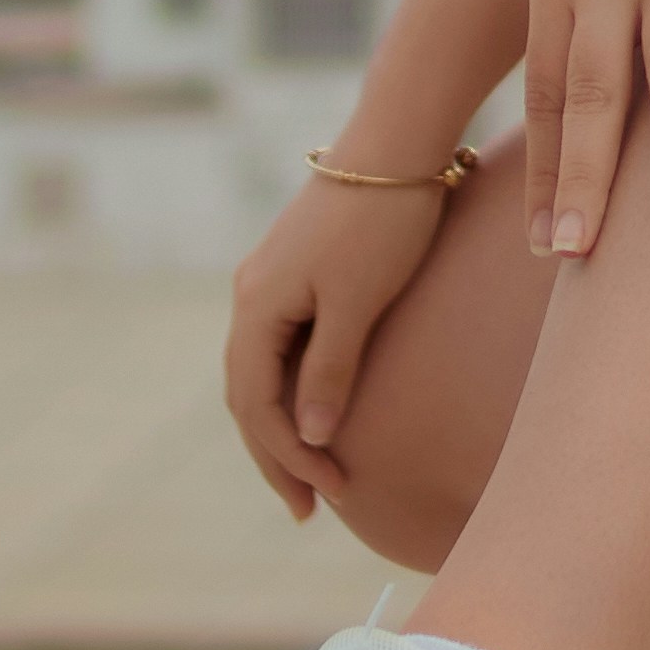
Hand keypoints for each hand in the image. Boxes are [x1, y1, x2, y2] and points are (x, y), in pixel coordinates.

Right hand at [223, 169, 450, 518]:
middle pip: (250, 394)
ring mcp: (271, 278)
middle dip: (277, 454)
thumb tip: (308, 436)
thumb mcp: (358, 303)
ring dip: (284, 424)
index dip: (288, 458)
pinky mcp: (298, 267)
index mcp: (257, 306)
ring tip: (312, 471)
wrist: (400, 140)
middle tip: (310, 508)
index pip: (257, 405)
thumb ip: (330, 370)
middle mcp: (252, 293)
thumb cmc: (383, 222)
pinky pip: (282, 345)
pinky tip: (316, 408)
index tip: (328, 497)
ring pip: (263, 370)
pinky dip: (294, 387)